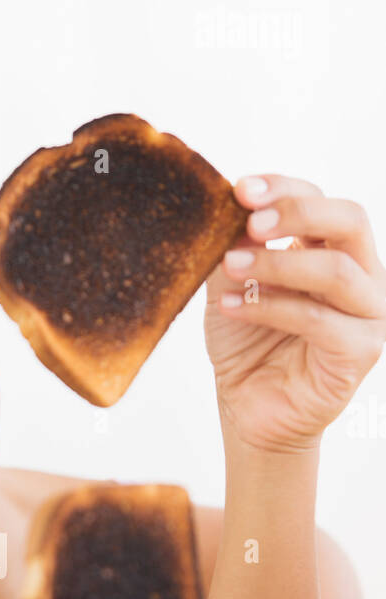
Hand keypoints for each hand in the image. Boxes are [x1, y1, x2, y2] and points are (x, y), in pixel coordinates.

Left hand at [203, 174, 385, 452]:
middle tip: (250, 220)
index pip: (321, 200)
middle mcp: (362, 275)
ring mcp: (369, 313)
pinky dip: (271, 308)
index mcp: (335, 250)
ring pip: (335, 270)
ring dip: (278, 263)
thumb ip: (236, 246)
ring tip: (231, 266)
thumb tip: (229, 205)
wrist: (247, 410)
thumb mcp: (231, 284)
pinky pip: (319, 320)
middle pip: (349, 221)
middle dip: (297, 212)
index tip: (240, 189)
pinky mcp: (361, 352)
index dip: (283, 188)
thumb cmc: (246, 345)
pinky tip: (230, 306)